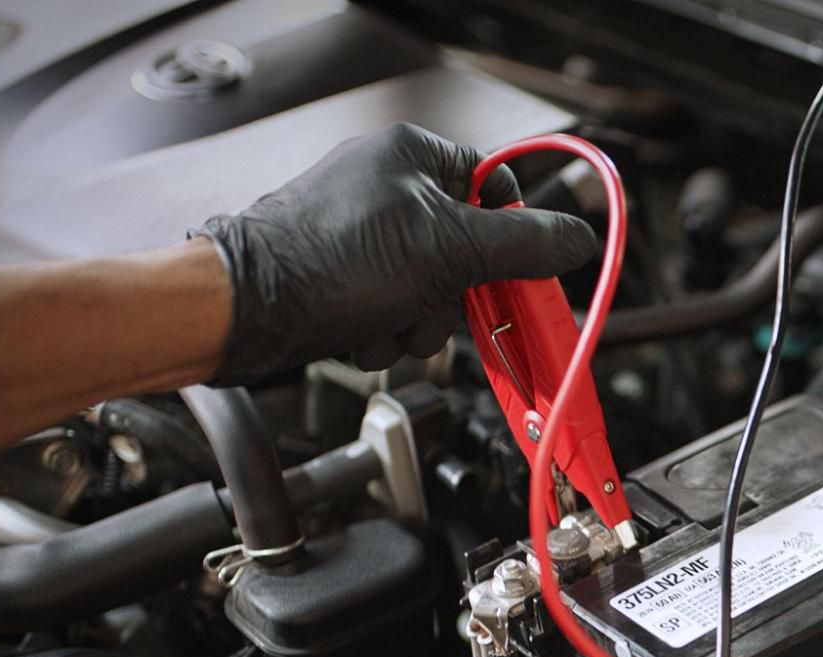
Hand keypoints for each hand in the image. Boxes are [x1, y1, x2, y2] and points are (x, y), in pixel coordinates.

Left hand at [196, 123, 597, 380]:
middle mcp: (385, 183)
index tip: (511, 276)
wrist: (244, 310)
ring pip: (429, 285)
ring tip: (387, 329)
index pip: (496, 189)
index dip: (509, 239)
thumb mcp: (448, 252)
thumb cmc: (328, 265)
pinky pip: (389, 302)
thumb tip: (578, 238)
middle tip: (432, 310)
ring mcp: (358, 228)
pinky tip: (362, 336)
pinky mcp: (336, 268)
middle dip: (453, 297)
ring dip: (417, 323)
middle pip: (465, 248)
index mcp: (412, 155)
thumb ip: (522, 245)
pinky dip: (384, 329)